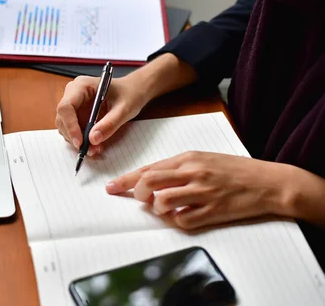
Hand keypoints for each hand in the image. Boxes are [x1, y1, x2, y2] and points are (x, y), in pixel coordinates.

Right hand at [55, 74, 149, 155]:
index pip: (66, 107)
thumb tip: (93, 139)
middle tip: (90, 150)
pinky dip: (82, 141)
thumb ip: (109, 124)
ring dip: (78, 141)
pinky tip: (95, 144)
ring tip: (96, 148)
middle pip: (63, 119)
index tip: (80, 142)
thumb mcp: (124, 109)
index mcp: (81, 86)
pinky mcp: (77, 115)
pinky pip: (74, 131)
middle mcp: (73, 95)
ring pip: (66, 127)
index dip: (70, 125)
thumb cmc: (129, 94)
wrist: (133, 91)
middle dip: (74, 137)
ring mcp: (74, 106)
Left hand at [105, 151, 286, 229]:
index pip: (148, 168)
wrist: (268, 182)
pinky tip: (183, 216)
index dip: (126, 179)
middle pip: (149, 182)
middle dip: (136, 193)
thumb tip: (149, 179)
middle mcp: (193, 173)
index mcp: (188, 158)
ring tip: (164, 208)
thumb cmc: (234, 170)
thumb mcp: (203, 159)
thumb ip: (177, 168)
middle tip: (140, 199)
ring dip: (157, 208)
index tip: (111, 187)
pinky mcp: (213, 211)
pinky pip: (183, 220)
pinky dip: (177, 221)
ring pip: (162, 202)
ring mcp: (202, 192)